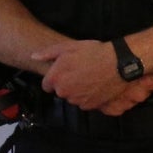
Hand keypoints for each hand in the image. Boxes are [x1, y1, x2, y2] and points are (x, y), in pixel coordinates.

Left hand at [30, 40, 152, 112]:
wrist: (118, 64)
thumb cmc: (93, 53)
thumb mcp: (69, 47)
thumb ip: (48, 53)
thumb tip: (34, 56)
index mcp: (56, 78)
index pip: (47, 86)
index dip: (55, 78)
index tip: (64, 72)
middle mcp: (64, 92)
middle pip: (61, 92)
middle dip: (67, 84)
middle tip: (79, 72)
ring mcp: (77, 100)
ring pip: (73, 97)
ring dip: (77, 91)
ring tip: (89, 78)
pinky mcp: (91, 106)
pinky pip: (85, 102)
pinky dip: (88, 96)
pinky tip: (96, 85)